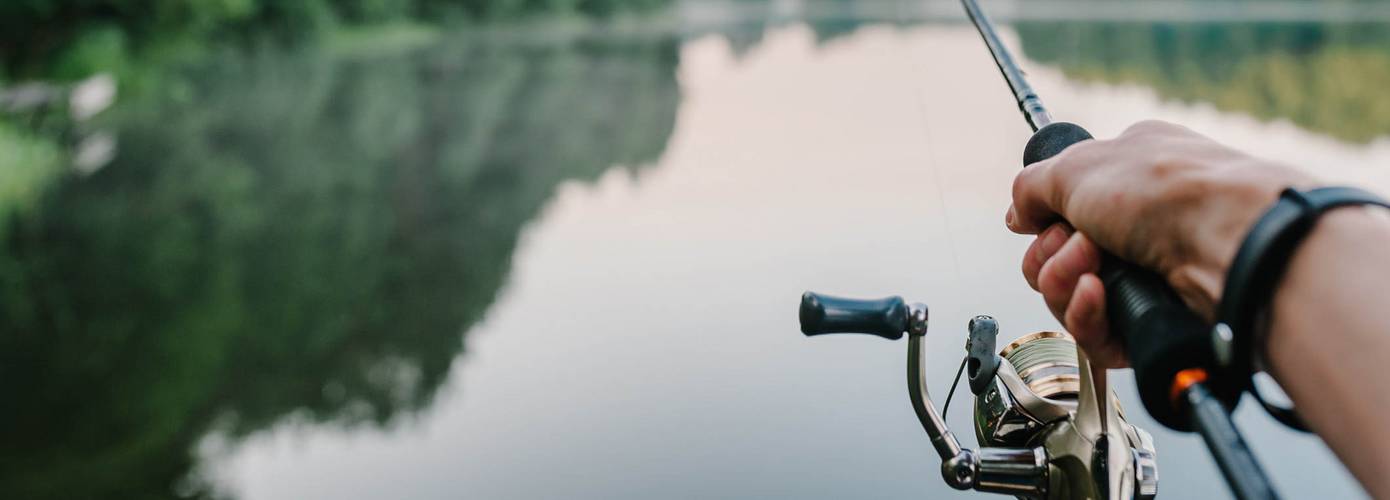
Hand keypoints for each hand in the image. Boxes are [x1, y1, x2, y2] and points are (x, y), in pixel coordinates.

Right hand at [1007, 120, 1314, 367]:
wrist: (1230, 242)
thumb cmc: (1168, 191)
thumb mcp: (1078, 165)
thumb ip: (1031, 187)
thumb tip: (1017, 216)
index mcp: (1127, 175)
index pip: (1062, 208)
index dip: (1044, 219)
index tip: (1044, 219)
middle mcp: (1137, 225)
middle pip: (1055, 258)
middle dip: (1051, 254)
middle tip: (1080, 243)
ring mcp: (1146, 275)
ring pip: (1068, 298)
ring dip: (1064, 282)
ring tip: (1094, 267)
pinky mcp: (1149, 323)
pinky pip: (1093, 334)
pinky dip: (1086, 315)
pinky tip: (1099, 294)